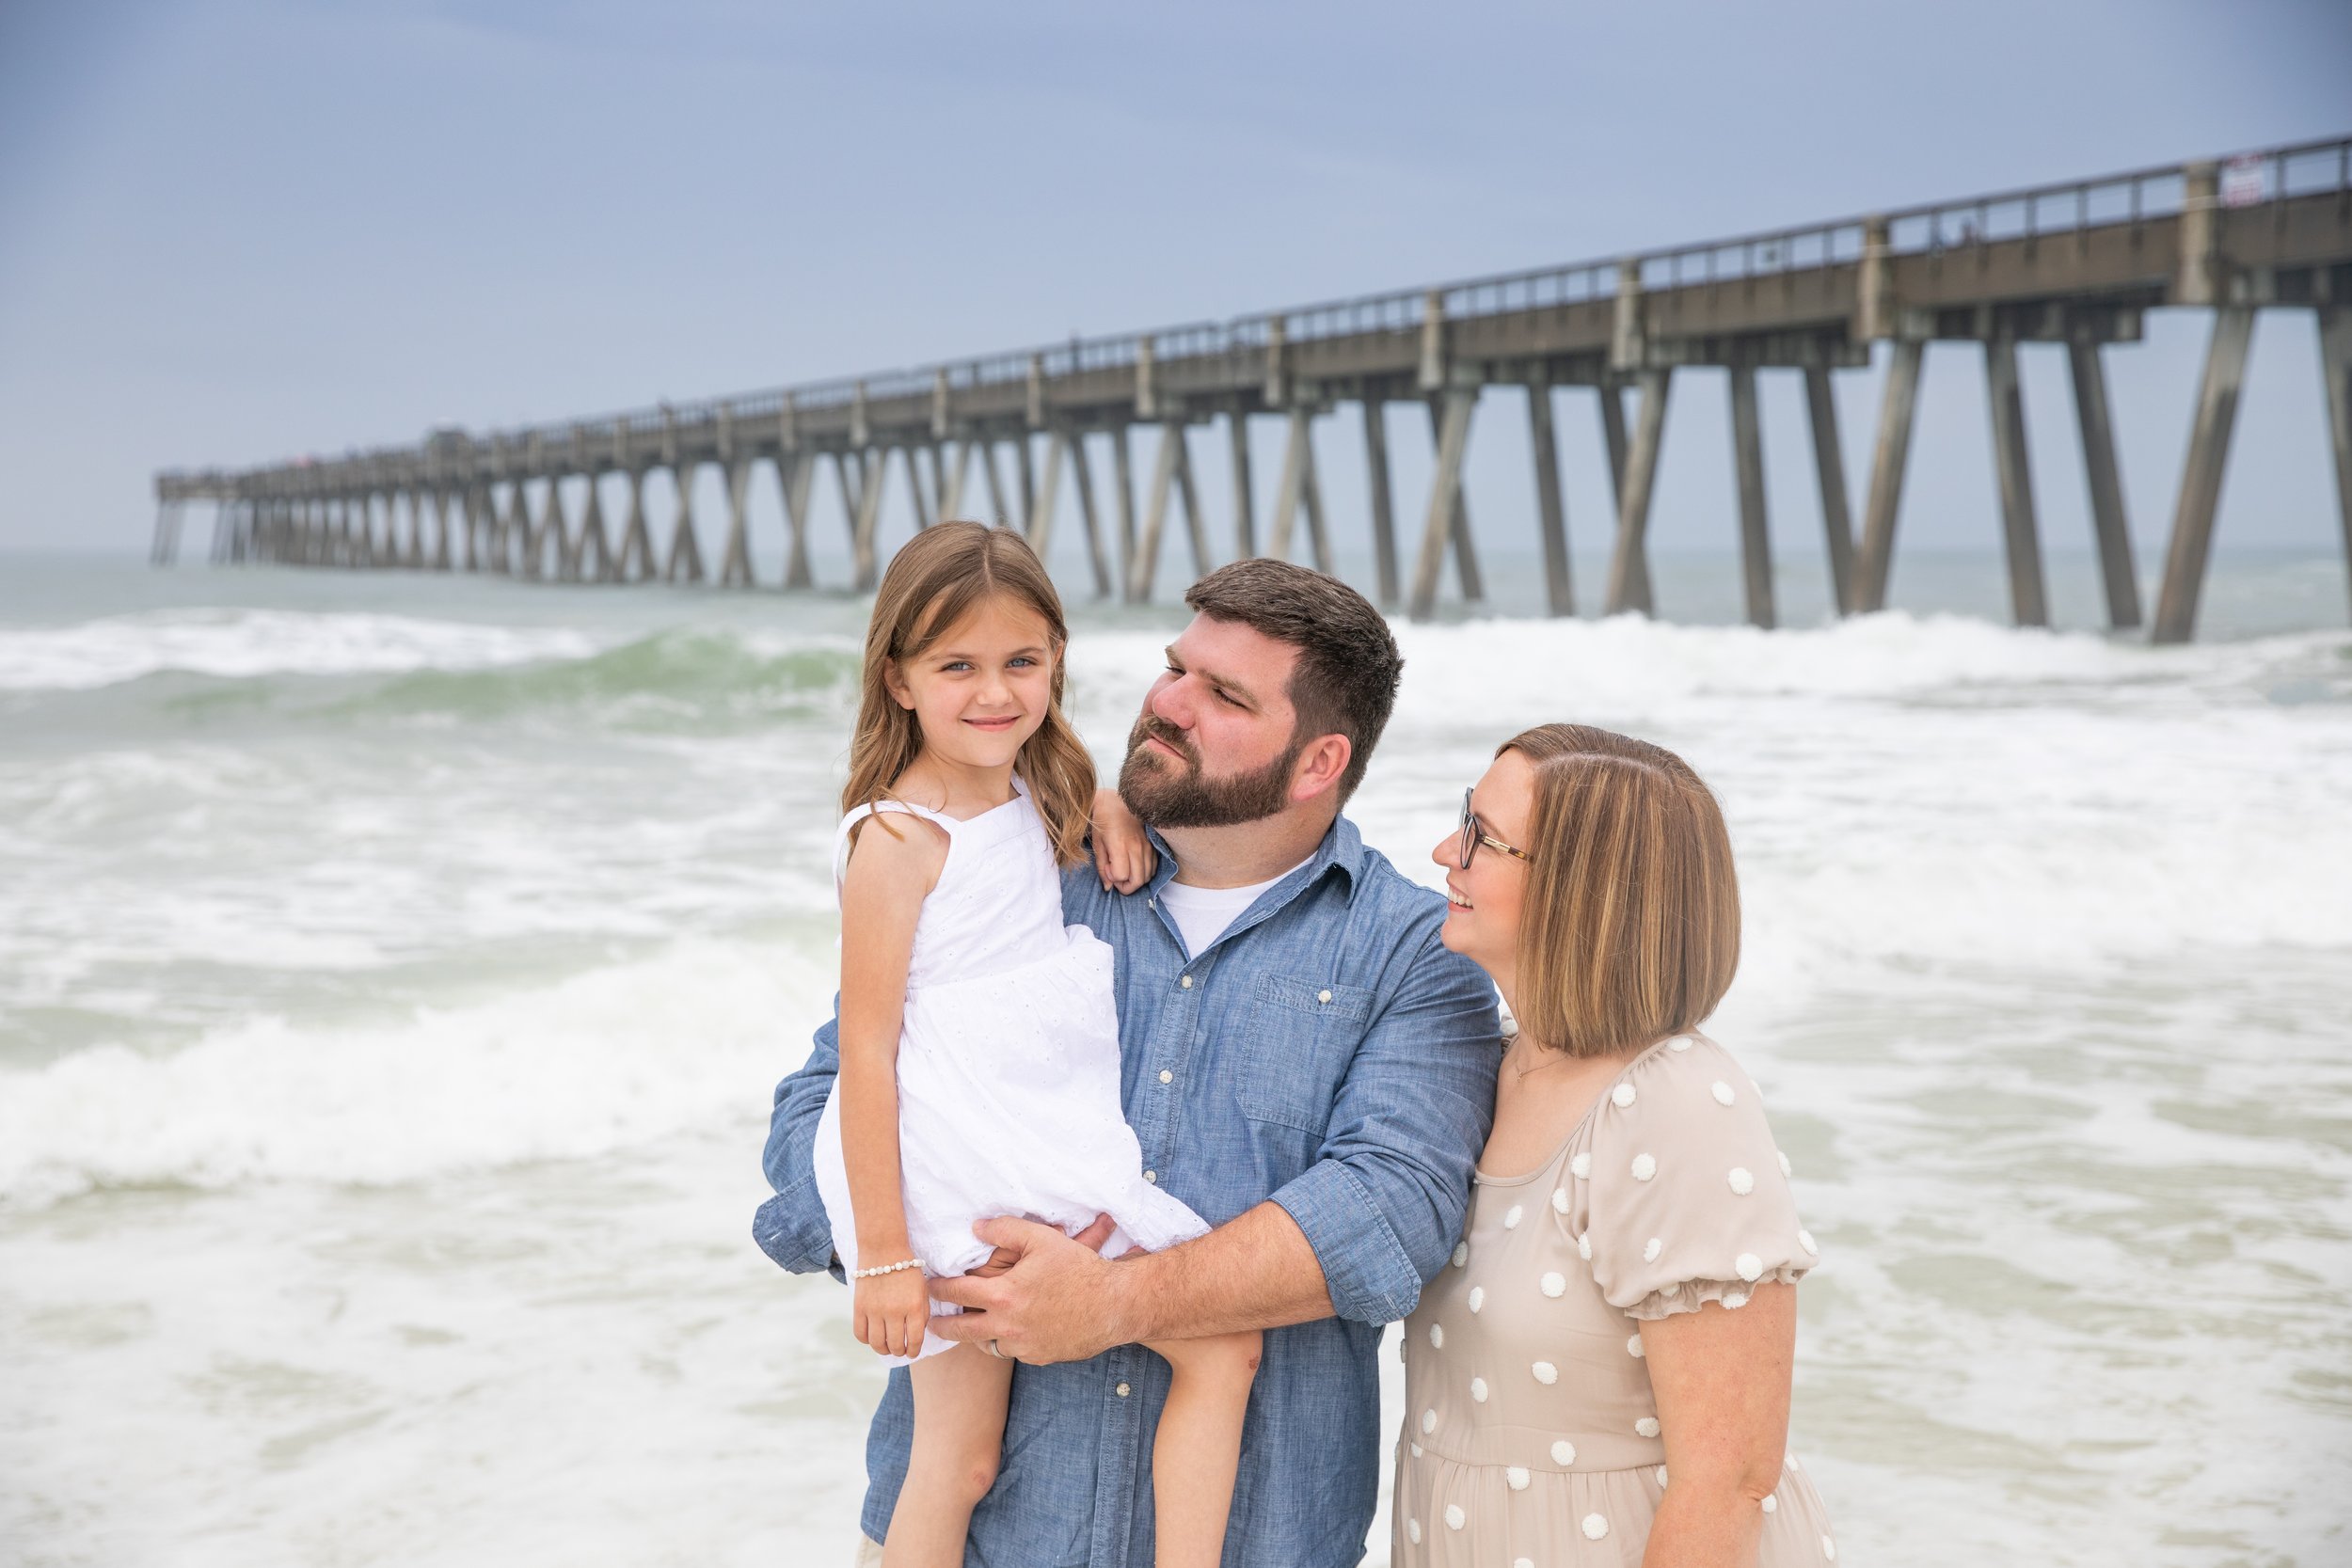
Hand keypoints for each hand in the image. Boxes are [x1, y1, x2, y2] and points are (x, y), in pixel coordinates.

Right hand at [853, 1266, 930, 1358]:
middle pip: (895, 1345)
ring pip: (877, 1344)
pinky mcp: (859, 1307)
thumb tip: (916, 1336)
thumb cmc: (907, 1270)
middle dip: (899, 1351)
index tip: (912, 1352)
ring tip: (886, 1346)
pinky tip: (872, 1335)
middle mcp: (895, 1311)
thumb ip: (922, 1314)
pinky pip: (860, 1334)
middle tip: (899, 1349)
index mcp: (914, 1307)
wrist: (884, 1249)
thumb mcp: (922, 1290)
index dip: (914, 1351)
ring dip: (883, 1349)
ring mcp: (875, 1310)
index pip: (915, 1340)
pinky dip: (866, 1340)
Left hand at [930, 1217, 1133, 1362]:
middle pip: (961, 1330)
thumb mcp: (1041, 1238)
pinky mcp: (1039, 1357)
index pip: (956, 1292)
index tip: (928, 1286)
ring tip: (969, 1329)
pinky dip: (1008, 1342)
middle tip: (931, 1323)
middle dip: (942, 1326)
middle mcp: (1007, 1326)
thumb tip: (975, 1227)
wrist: (1114, 1305)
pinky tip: (1010, 1332)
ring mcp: (1023, 1346)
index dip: (938, 1288)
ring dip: (976, 1337)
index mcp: (1002, 1295)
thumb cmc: (1079, 1269)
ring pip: (987, 1345)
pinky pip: (1014, 1352)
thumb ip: (1004, 1229)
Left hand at [1091, 788, 1156, 893]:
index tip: (1107, 869)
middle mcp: (1137, 846)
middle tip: (1116, 879)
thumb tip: (1108, 887)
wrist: (1115, 801)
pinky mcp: (1153, 844)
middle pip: (1139, 880)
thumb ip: (1102, 867)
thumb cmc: (1102, 821)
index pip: (1122, 876)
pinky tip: (1134, 866)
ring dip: (1136, 880)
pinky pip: (1154, 866)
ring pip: (1148, 876)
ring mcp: (1147, 845)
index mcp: (1120, 845)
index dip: (1113, 878)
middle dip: (1126, 887)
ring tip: (1124, 871)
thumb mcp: (1097, 844)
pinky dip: (1145, 872)